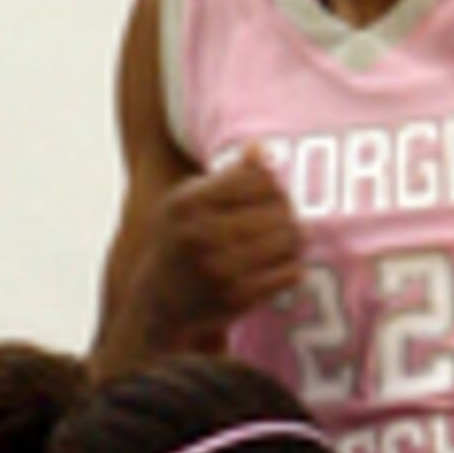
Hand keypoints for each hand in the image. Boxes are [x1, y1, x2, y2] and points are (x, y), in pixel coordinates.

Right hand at [138, 152, 305, 344]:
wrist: (159, 303)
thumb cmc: (179, 241)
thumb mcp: (188, 201)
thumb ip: (227, 175)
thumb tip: (263, 149)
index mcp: (188, 203)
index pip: (258, 180)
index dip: (272, 185)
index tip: (271, 195)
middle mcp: (201, 234)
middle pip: (277, 208)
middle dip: (286, 212)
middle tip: (284, 219)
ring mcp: (220, 269)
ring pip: (288, 239)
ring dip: (294, 238)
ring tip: (287, 239)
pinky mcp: (237, 298)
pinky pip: (289, 273)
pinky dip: (292, 267)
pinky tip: (281, 265)